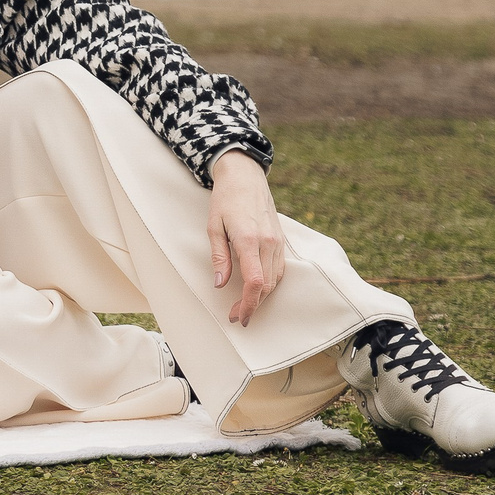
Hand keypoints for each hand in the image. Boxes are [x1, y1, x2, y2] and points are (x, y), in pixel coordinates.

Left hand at [205, 151, 286, 325]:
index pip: (255, 282)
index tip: (238, 316)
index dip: (248, 304)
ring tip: (244, 306)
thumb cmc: (225, 199)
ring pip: (275, 280)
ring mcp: (278, 243)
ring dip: (262, 297)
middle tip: (236, 315)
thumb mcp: (213, 226)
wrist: (246, 177)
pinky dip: (270, 284)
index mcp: (250, 240)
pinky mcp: (281, 242)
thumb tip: (220, 284)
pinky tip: (258, 289)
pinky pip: (279, 270)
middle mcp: (269, 244)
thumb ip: (219, 257)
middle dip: (252, 305)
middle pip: (266, 286)